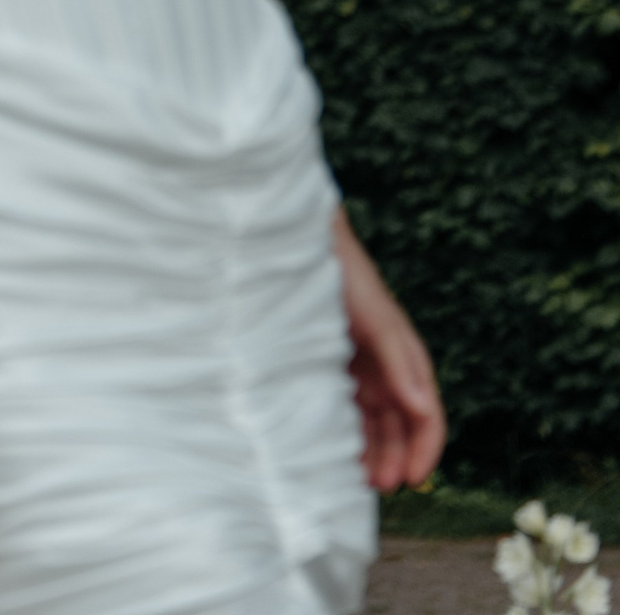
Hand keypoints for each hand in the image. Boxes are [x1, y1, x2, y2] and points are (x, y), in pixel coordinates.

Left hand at [334, 210, 445, 491]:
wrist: (306, 249)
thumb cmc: (348, 280)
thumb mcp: (378, 321)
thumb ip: (400, 363)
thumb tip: (423, 410)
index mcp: (408, 361)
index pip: (427, 416)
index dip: (426, 449)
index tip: (413, 478)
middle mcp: (388, 371)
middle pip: (400, 428)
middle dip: (395, 458)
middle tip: (378, 485)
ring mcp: (361, 372)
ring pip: (374, 425)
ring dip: (372, 453)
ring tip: (358, 479)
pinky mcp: (334, 371)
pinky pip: (347, 413)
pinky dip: (348, 435)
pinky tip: (338, 453)